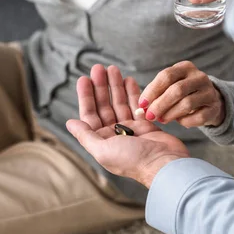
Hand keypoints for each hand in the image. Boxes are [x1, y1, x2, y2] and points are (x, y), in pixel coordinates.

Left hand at [66, 65, 188, 187]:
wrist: (164, 165)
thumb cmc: (133, 160)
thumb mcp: (102, 149)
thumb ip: (85, 135)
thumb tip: (69, 123)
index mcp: (102, 141)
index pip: (89, 114)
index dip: (86, 96)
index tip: (84, 78)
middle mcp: (114, 134)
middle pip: (104, 106)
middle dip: (101, 86)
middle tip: (99, 68)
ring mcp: (131, 129)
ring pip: (120, 103)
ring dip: (116, 86)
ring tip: (113, 69)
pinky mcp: (146, 125)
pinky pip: (137, 105)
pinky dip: (132, 93)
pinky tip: (128, 80)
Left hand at [138, 61, 224, 127]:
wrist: (207, 101)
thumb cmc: (180, 93)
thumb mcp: (168, 87)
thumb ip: (154, 93)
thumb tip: (138, 102)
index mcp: (184, 67)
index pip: (166, 76)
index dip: (152, 90)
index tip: (141, 104)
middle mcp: (199, 76)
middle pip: (177, 90)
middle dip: (160, 104)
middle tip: (149, 116)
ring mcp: (209, 91)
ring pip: (187, 104)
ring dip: (171, 114)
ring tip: (162, 119)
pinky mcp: (215, 107)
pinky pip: (199, 117)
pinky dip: (186, 121)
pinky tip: (179, 121)